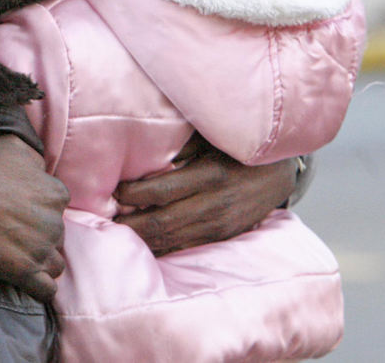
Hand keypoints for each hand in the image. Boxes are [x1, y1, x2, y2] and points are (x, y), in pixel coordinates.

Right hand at [0, 134, 68, 301]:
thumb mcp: (14, 146)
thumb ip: (36, 160)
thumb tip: (41, 171)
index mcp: (55, 193)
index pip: (58, 208)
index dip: (39, 210)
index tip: (20, 212)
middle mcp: (54, 221)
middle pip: (56, 235)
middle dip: (39, 236)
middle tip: (13, 232)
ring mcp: (40, 249)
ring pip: (54, 263)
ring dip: (41, 261)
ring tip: (19, 256)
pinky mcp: (23, 271)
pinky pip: (46, 290)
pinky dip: (40, 288)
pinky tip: (28, 281)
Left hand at [113, 138, 296, 255]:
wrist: (279, 172)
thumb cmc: (238, 147)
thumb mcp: (210, 138)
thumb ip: (179, 147)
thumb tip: (142, 155)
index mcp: (210, 175)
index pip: (160, 191)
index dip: (132, 193)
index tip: (114, 189)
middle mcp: (214, 205)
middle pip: (161, 222)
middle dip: (130, 223)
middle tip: (105, 216)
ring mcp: (219, 226)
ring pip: (171, 239)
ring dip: (141, 238)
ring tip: (118, 229)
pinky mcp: (222, 237)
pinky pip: (185, 247)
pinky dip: (160, 246)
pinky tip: (142, 240)